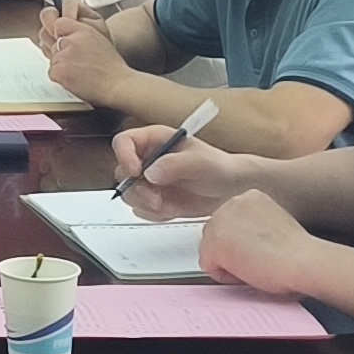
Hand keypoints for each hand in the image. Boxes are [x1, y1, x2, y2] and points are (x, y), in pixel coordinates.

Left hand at [35, 8, 129, 102]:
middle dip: (60, 52)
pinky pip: (53, 72)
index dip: (60, 34)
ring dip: (62, 66)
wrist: (117, 84)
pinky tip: (76, 79)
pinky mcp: (59, 70)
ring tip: (80, 72)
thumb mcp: (98, 39)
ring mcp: (64, 55)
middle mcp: (72, 40)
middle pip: (53, 42)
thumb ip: (79, 34)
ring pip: (53, 58)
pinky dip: (61, 78)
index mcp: (83, 29)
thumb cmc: (111, 67)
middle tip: (77, 62)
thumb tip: (61, 34)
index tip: (64, 41)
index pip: (58, 23)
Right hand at [111, 125, 254, 218]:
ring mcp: (150, 181)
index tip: (136, 171)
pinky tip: (172, 208)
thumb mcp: (200, 162)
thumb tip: (151, 172)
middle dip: (137, 189)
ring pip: (129, 194)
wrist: (231, 190)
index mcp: (155, 140)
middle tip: (156, 197)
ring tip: (167, 204)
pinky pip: (141, 210)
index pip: (124, 142)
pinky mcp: (154, 199)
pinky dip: (154, 213)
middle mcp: (148, 159)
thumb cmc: (219, 167)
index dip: (124, 156)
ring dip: (146, 203)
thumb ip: (175, 164)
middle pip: (122, 172)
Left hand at [195, 189, 324, 291]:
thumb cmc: (298, 252)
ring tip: (255, 265)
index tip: (261, 249)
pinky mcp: (214, 242)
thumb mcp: (273, 226)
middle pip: (215, 234)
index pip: (230, 223)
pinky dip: (225, 275)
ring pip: (210, 250)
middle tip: (258, 260)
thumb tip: (241, 242)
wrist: (303, 261)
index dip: (243, 243)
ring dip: (229, 263)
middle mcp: (232, 203)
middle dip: (231, 251)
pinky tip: (248, 271)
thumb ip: (253, 228)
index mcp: (250, 197)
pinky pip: (208, 265)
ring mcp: (220, 220)